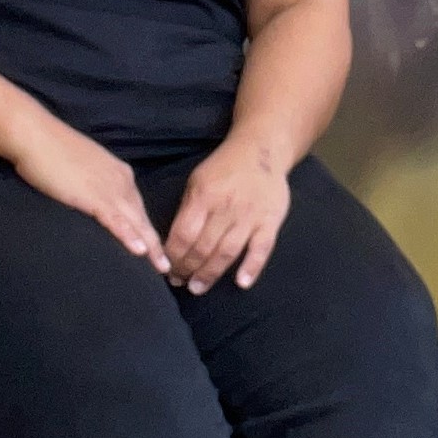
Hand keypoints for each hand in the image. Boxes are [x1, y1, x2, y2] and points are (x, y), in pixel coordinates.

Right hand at [7, 112, 164, 267]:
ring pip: (135, 221)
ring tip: (160, 267)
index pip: (138, 207)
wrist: (35, 135)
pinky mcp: (93, 196)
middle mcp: (121, 180)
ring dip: (150, 246)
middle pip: (142, 217)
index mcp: (119, 173)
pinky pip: (115, 220)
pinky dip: (128, 235)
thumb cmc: (51, 150)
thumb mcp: (82, 169)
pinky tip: (140, 251)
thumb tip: (94, 201)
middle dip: (155, 243)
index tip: (154, 248)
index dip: (146, 229)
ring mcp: (109, 188)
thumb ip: (93, 185)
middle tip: (165, 266)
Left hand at [162, 137, 292, 292]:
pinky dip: (252, 267)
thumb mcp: (197, 180)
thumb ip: (188, 209)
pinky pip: (261, 248)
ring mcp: (250, 216)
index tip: (167, 268)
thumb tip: (174, 242)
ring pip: (228, 252)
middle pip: (203, 247)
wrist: (261, 150)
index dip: (173, 256)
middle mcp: (226, 208)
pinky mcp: (270, 221)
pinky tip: (241, 282)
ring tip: (197, 287)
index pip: (184, 234)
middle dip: (187, 269)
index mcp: (204, 196)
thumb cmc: (224, 167)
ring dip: (210, 274)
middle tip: (179, 282)